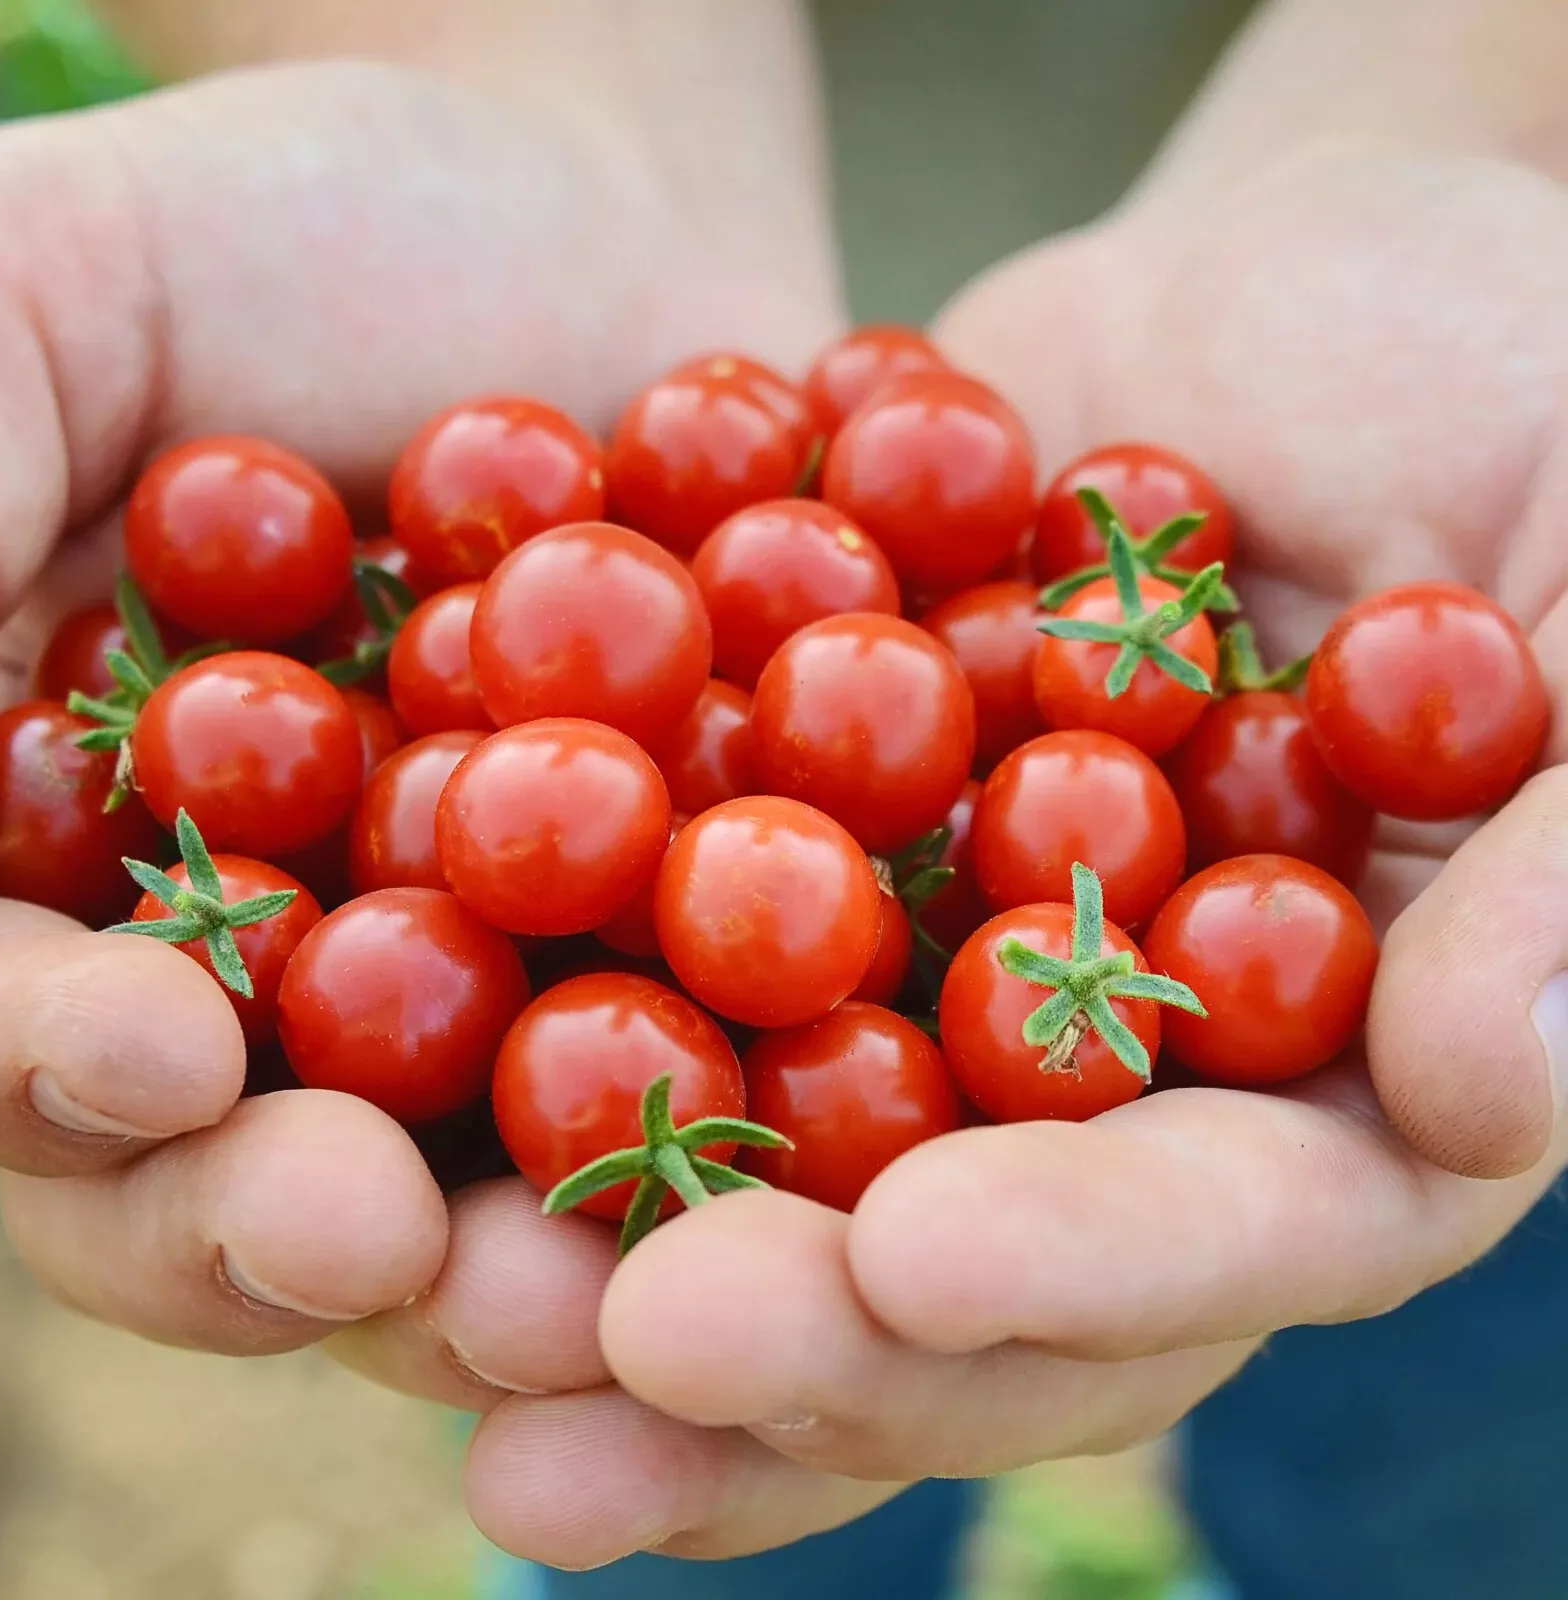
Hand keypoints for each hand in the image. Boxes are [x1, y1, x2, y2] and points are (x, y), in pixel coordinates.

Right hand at [0, 58, 836, 1357]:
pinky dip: (750, 1125)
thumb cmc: (284, 233)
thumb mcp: (38, 292)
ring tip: (594, 1292)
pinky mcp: (686, 969)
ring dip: (526, 1264)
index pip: (14, 1019)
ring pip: (476, 1192)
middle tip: (371, 1239)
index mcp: (72, 866)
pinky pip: (714, 1078)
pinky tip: (812, 1151)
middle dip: (287, 1225)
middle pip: (235, 1174)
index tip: (146, 1050)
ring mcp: (496, 994)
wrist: (588, 225)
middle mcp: (275, 976)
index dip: (47, 1062)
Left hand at [438, 145, 1567, 1565]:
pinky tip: (368, 1084)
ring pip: (773, 1167)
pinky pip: (653, 962)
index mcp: (1337, 1078)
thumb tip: (1495, 1094)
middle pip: (961, 1268)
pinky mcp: (801, 861)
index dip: (1084, 1270)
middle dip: (798, 1327)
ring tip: (440, 1330)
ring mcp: (941, 984)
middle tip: (610, 1369)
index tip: (915, 1269)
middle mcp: (1122, 1086)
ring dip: (611, 1261)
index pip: (1223, 1231)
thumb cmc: (1525, 397)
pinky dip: (529, 1014)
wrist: (1310, 292)